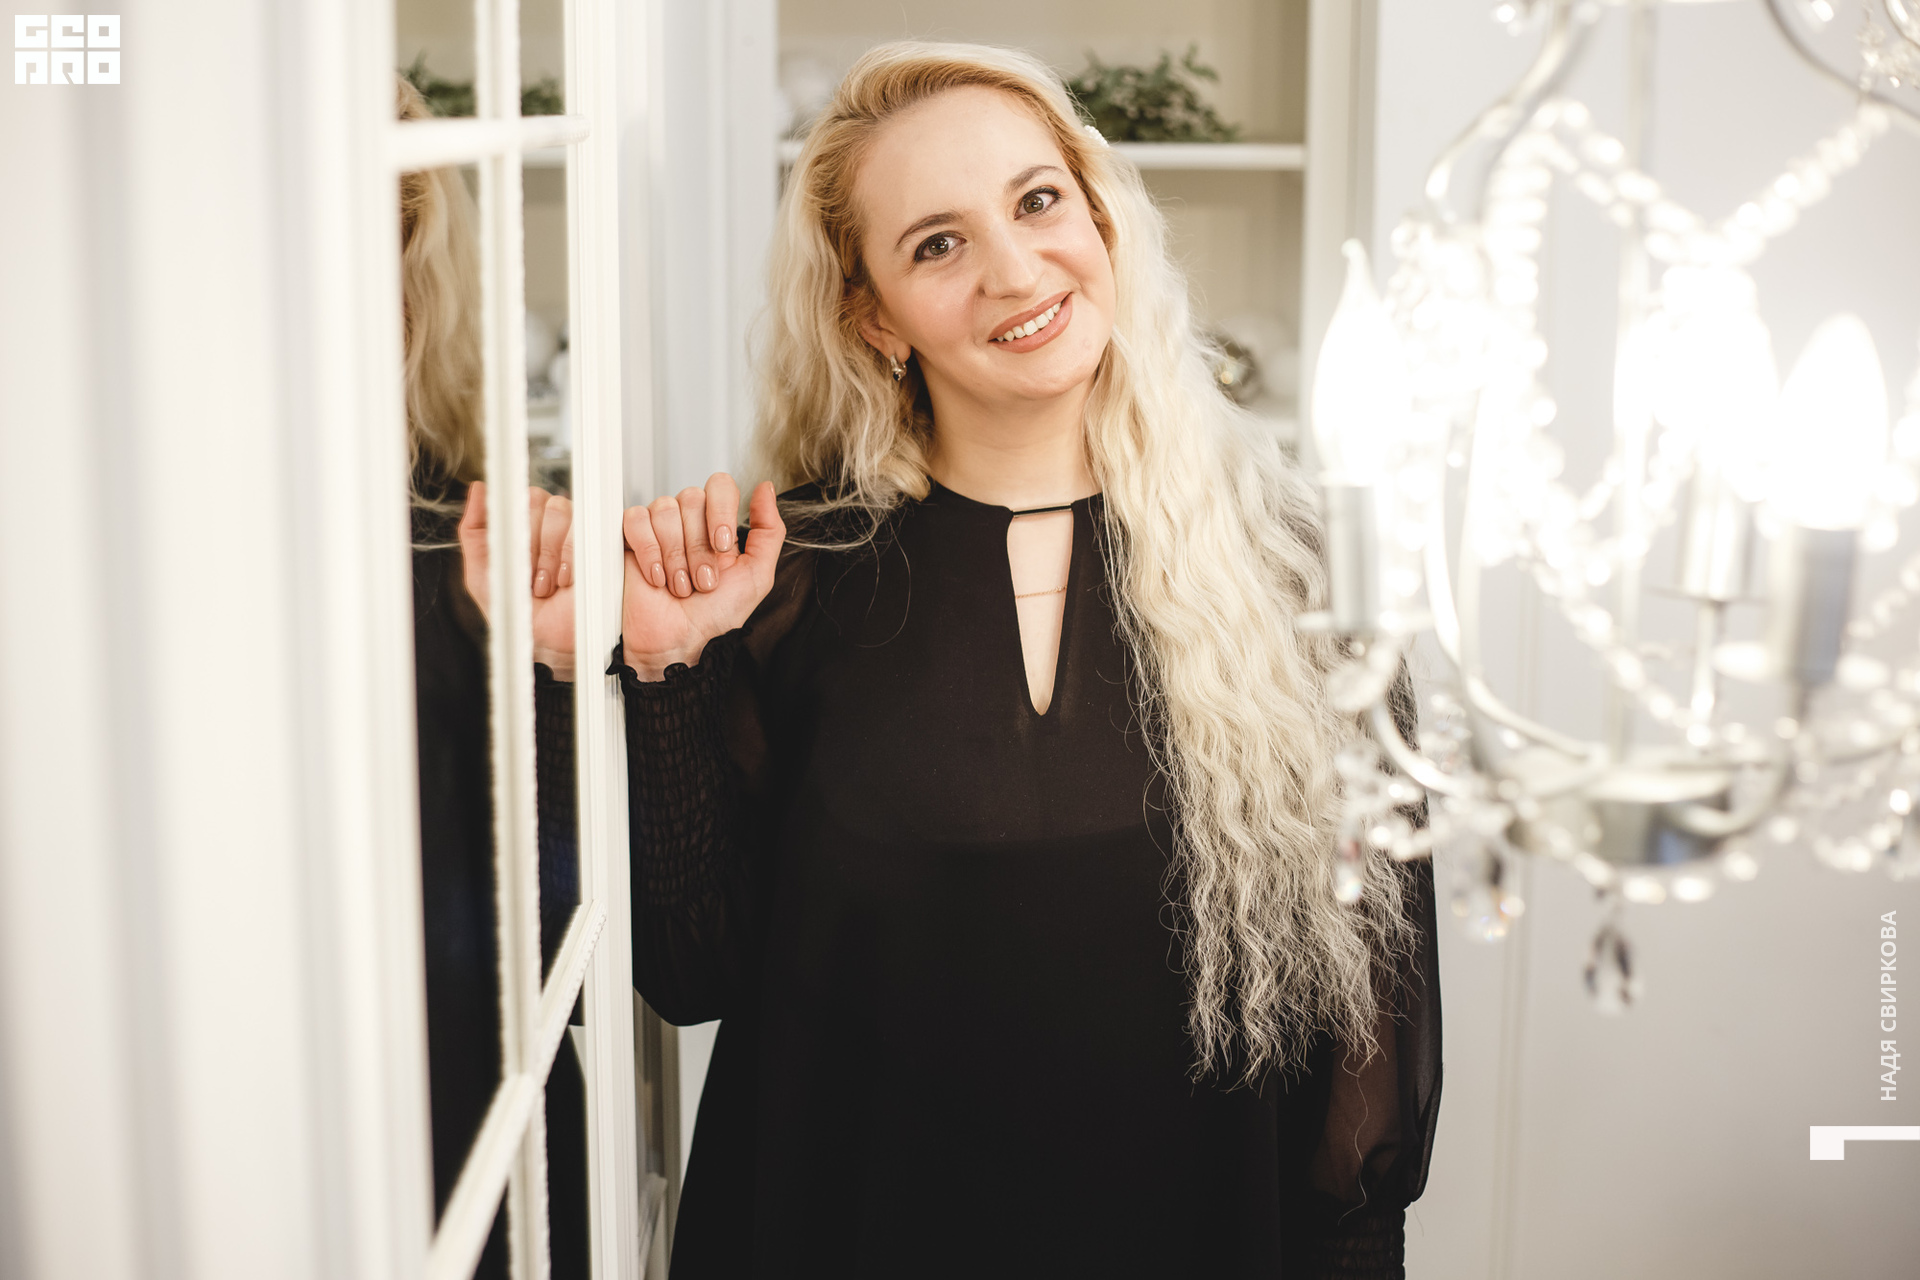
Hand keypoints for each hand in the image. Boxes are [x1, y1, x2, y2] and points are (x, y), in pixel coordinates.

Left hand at [457, 480, 577, 680]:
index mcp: (526, 528)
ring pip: (559, 508)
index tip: (514, 561)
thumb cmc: (528, 616)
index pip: (516, 500)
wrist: (560, 644)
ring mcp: (580, 529)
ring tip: (549, 583)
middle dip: (529, 544)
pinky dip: (570, 555)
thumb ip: (475, 533)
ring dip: (549, 554)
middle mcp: (553, 525)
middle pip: (535, 499)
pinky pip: (583, 524)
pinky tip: (568, 579)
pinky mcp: (603, 536)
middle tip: (531, 577)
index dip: (514, 530)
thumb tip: (477, 489)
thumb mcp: (484, 577)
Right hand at [621, 473, 784, 680]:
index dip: (720, 512)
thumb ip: (769, 531)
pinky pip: (636, 520)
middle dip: (698, 547)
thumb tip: (766, 488)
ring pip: (664, 509)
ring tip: (679, 584)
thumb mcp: (756, 576)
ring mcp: (659, 528)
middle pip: (692, 499)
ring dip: (675, 555)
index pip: (720, 486)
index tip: (721, 547)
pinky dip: (649, 552)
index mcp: (719, 524)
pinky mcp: (630, 539)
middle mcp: (689, 521)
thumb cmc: (716, 616)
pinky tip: (656, 577)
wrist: (679, 643)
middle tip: (700, 579)